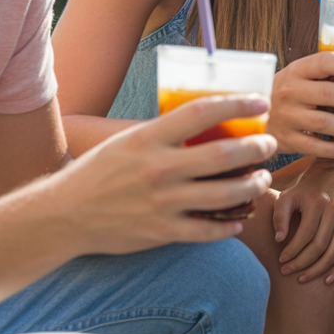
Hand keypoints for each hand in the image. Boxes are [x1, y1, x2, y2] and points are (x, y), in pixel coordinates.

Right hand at [46, 94, 275, 252]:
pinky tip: (240, 219)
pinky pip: (207, 230)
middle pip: (222, 155)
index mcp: (148, 138)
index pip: (202, 111)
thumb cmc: (99, 172)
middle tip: (270, 144)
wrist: (63, 215)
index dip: (237, 104)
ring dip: (252, 185)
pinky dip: (229, 225)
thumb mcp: (127, 141)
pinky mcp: (161, 232)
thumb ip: (164, 133)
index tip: (261, 101)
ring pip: (223, 194)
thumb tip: (207, 120)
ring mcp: (161, 203)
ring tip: (262, 178)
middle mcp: (157, 169)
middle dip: (256, 148)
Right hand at [268, 52, 333, 157]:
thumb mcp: (299, 76)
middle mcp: (290, 91)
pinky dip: (332, 149)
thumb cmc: (287, 92)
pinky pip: (312, 146)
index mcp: (297, 70)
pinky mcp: (285, 139)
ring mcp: (286, 116)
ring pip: (324, 122)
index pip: (325, 62)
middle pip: (330, 94)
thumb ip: (325, 74)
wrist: (248, 114)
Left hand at [272, 159, 333, 283]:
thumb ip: (280, 216)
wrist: (329, 177)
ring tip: (301, 279)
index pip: (306, 233)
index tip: (280, 260)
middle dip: (302, 262)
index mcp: (318, 202)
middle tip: (286, 271)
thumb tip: (279, 240)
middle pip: (320, 245)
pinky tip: (326, 280)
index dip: (292, 250)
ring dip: (318, 269)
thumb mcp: (287, 196)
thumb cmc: (302, 191)